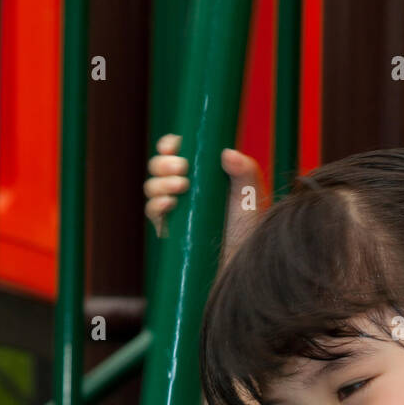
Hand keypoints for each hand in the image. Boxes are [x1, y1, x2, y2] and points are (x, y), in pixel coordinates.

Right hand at [143, 133, 267, 264]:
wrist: (244, 259)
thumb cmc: (250, 226)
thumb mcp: (251, 194)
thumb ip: (245, 169)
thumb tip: (226, 153)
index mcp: (199, 172)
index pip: (175, 151)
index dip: (169, 145)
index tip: (174, 146)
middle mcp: (182, 188)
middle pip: (157, 166)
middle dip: (164, 163)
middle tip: (182, 167)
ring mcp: (174, 208)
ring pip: (152, 186)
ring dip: (161, 182)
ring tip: (182, 186)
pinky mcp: (169, 229)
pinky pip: (153, 212)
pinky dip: (157, 204)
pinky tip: (170, 203)